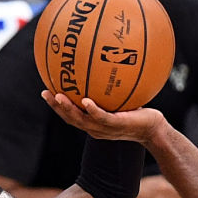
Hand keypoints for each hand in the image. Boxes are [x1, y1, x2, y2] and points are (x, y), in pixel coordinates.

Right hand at [42, 92, 166, 142]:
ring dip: (68, 109)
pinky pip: (102, 118)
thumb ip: (109, 90)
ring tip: (58, 96)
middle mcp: (96, 128)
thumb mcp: (121, 102)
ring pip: (81, 120)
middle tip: (44, 92)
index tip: (46, 91)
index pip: (70, 116)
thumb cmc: (138, 115)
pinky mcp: (117, 126)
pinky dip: (92, 110)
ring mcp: (106, 129)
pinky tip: (85, 101)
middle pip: (70, 118)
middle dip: (56, 106)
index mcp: (93, 123)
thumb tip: (104, 67)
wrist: (154, 130)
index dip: (57, 106)